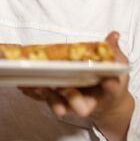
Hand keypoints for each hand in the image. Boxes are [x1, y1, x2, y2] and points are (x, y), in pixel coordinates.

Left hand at [19, 32, 133, 140]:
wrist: (103, 102)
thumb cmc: (109, 81)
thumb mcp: (116, 65)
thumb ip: (113, 51)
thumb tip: (114, 34)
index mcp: (107, 92)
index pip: (111, 89)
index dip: (110, 86)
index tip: (107, 81)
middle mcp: (88, 101)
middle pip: (80, 106)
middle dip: (71, 99)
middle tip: (64, 89)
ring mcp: (71, 103)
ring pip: (59, 105)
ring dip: (47, 96)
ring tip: (35, 85)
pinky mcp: (57, 100)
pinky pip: (44, 99)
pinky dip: (33, 93)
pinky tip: (23, 84)